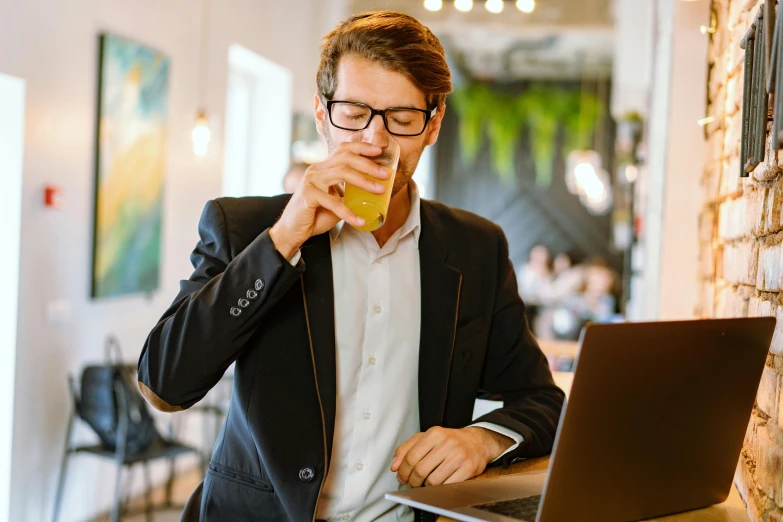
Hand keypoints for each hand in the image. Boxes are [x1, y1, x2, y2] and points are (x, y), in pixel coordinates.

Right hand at [269, 142, 390, 258]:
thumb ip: (349, 195)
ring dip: (364, 181)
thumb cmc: (315, 215)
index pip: (343, 149)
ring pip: (341, 172)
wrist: (293, 230)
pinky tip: (360, 221)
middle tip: (386, 174)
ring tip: (380, 190)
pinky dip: (349, 212)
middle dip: (368, 163)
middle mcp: (316, 170)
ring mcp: (311, 180)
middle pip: (345, 157)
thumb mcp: (336, 201)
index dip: (362, 147)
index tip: (380, 149)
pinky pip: (333, 202)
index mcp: (323, 168)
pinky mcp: (307, 194)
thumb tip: (373, 194)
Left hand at [391, 426, 513, 487]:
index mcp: (434, 433)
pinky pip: (447, 486)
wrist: (476, 442)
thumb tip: (394, 466)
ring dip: (425, 486)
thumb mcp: (426, 438)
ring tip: (425, 483)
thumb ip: (407, 449)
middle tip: (412, 483)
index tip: (401, 477)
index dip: (403, 471)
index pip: (411, 457)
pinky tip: (438, 484)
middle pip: (420, 470)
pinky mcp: (468, 469)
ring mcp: (459, 456)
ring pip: (432, 481)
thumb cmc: (448, 441)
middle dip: (412, 481)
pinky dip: (439, 489)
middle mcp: (447, 443)